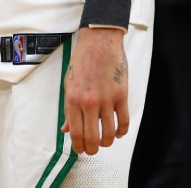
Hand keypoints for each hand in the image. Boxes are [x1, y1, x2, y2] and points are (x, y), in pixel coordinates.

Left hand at [61, 27, 129, 154]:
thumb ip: (69, 108)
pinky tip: (119, 132)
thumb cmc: (83, 60)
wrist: (99, 41)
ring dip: (108, 142)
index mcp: (73, 100)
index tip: (81, 150)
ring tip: (106, 141)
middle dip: (92, 149)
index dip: (78, 146)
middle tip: (93, 150)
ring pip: (110, 133)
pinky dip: (122, 131)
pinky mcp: (121, 95)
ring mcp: (107, 100)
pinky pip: (124, 121)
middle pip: (92, 138)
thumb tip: (67, 129)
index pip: (75, 133)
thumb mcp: (69, 84)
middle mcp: (89, 102)